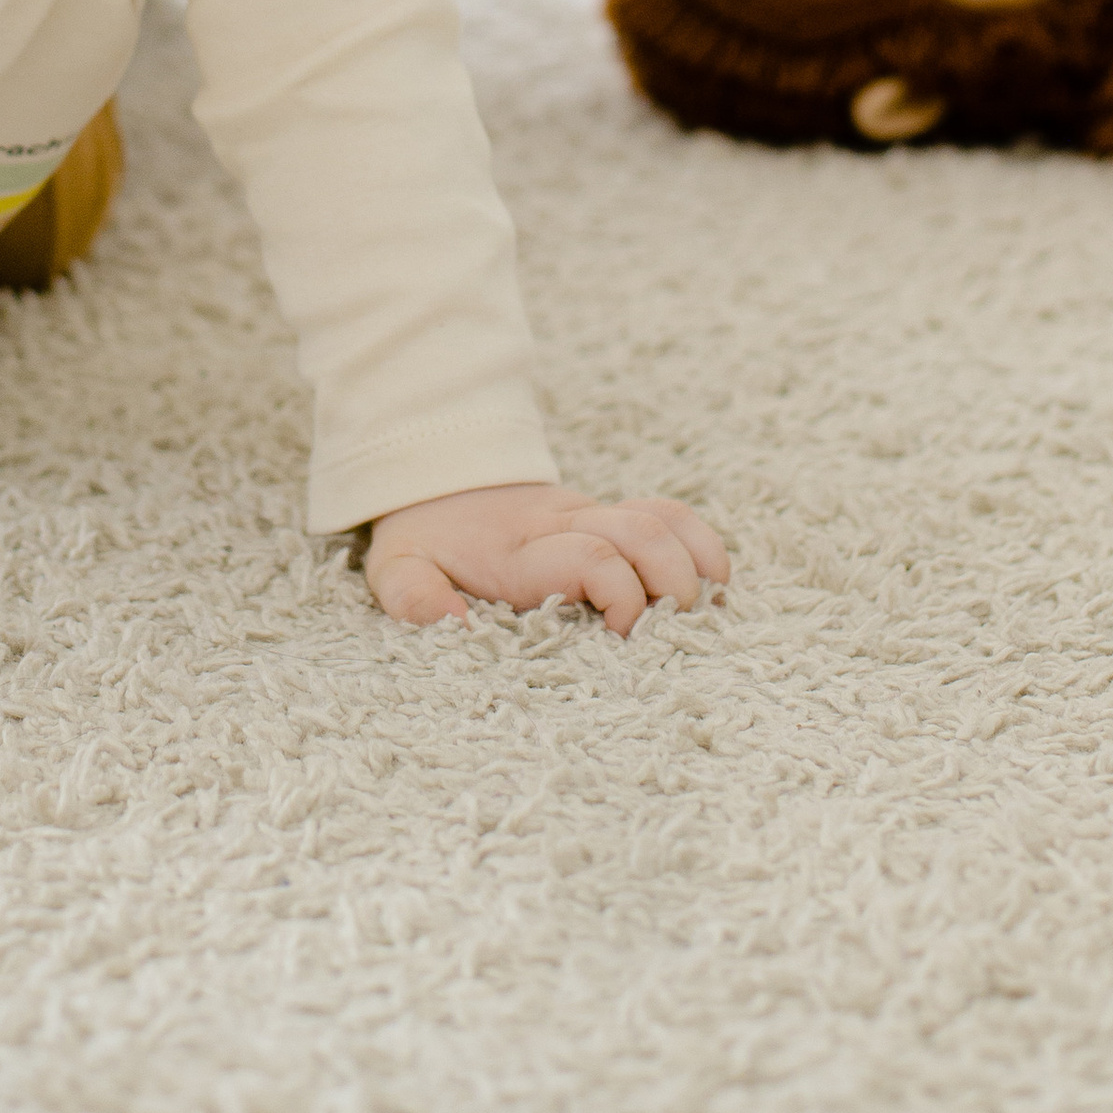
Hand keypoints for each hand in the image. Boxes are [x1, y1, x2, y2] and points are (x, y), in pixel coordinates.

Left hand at [365, 482, 728, 636]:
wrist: (433, 475)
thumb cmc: (424, 538)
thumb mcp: (397, 570)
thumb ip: (416, 599)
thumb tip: (456, 628)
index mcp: (522, 551)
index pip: (593, 557)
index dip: (622, 596)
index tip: (620, 636)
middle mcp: (565, 527)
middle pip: (642, 533)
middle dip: (673, 581)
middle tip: (677, 628)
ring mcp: (590, 516)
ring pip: (661, 518)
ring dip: (694, 560)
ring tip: (708, 608)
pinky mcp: (606, 515)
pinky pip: (665, 513)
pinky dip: (697, 541)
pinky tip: (714, 580)